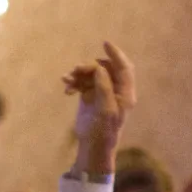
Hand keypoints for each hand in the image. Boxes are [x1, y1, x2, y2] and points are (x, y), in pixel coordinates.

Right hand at [63, 42, 134, 175]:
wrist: (92, 147)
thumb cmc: (103, 132)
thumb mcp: (106, 110)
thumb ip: (104, 87)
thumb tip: (99, 68)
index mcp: (125, 93)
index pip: (124, 68)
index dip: (116, 54)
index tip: (105, 43)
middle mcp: (115, 90)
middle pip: (104, 68)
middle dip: (90, 67)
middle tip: (76, 71)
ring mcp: (102, 92)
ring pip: (91, 74)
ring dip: (78, 74)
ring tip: (67, 80)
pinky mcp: (90, 96)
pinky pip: (82, 82)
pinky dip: (74, 83)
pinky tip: (67, 90)